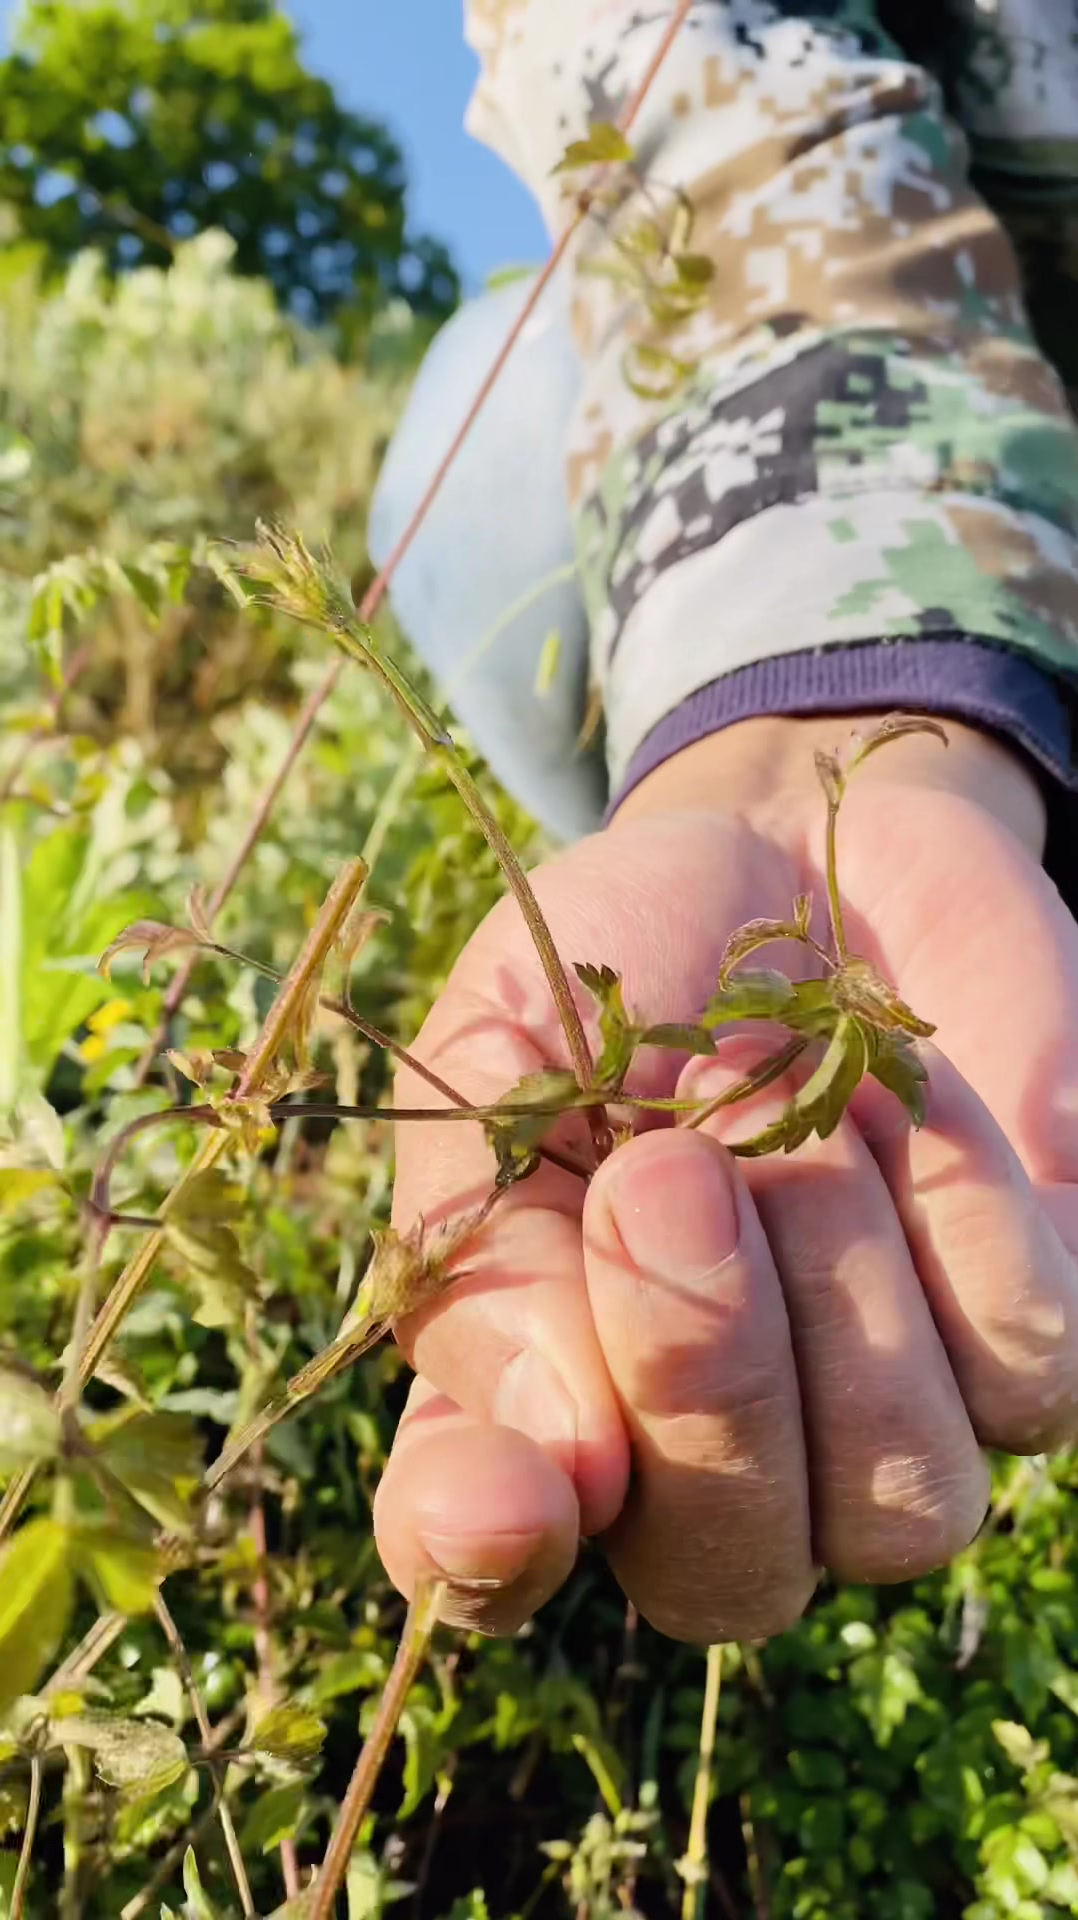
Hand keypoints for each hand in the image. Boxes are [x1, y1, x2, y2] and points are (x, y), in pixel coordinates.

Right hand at [373, 714, 1077, 1640]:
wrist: (804, 848)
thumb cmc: (628, 965)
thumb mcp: (514, 1047)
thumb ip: (493, 1231)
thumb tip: (556, 1451)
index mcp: (536, 1389)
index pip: (486, 1557)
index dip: (486, 1554)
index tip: (507, 1488)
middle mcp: (713, 1454)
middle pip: (733, 1573)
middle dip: (705, 1382)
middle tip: (669, 1173)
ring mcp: (888, 1421)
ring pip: (906, 1501)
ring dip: (838, 1273)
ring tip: (790, 1098)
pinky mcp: (1035, 1343)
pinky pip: (1031, 1359)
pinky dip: (957, 1205)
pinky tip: (899, 1093)